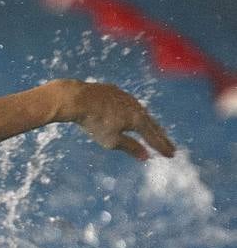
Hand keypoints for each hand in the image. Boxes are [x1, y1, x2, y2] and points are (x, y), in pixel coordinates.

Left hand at [53, 80, 175, 160]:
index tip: (171, 155)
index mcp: (138, 119)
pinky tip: (131, 114)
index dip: (162, 147)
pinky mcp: (113, 91)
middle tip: (169, 145)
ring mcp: (125, 97)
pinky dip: (133, 112)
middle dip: (160, 136)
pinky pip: (127, 104)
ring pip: (140, 112)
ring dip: (148, 123)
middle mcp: (136, 106)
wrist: (77, 98)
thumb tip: (145, 156)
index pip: (153, 137)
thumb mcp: (111, 140)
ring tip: (152, 130)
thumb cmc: (94, 122)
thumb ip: (130, 147)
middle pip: (151, 123)